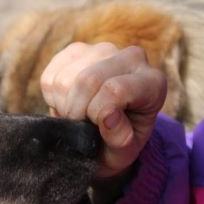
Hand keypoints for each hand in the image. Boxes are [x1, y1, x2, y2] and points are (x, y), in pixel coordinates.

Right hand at [40, 42, 166, 179]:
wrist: (106, 137)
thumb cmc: (118, 144)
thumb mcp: (124, 153)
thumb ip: (121, 140)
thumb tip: (108, 116)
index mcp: (152, 83)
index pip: (116, 89)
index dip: (97, 113)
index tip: (97, 128)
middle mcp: (132, 58)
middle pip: (88, 79)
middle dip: (77, 110)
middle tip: (82, 126)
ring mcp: (103, 50)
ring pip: (65, 79)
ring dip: (64, 106)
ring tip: (78, 116)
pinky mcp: (77, 50)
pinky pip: (50, 76)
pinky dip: (52, 98)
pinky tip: (68, 104)